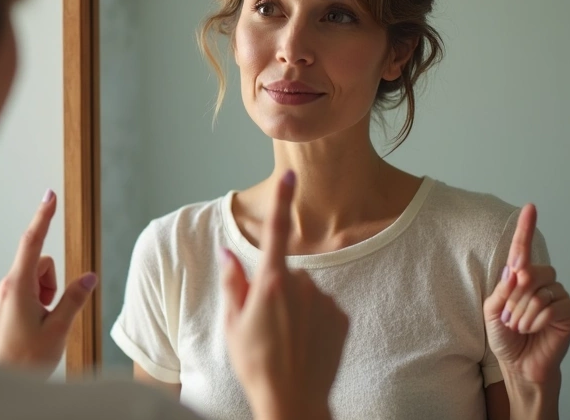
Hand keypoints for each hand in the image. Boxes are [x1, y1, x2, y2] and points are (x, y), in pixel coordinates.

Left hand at [0, 190, 97, 376]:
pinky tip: (32, 328)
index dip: (44, 216)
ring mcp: (0, 295)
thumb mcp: (57, 330)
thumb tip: (89, 276)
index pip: (33, 242)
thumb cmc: (24, 361)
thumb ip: (74, 299)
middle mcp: (4, 285)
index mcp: (17, 287)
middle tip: (51, 317)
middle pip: (40, 265)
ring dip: (45, 296)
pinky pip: (25, 291)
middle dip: (53, 283)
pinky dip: (36, 303)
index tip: (50, 195)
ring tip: (40, 326)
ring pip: (34, 279)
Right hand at [220, 171, 345, 419]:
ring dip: (295, 306)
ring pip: (306, 291)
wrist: (293, 402)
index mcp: (270, 283)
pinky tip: (303, 344)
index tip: (289, 172)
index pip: (274, 232)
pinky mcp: (341, 319)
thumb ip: (233, 281)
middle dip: (275, 288)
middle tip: (263, 323)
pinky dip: (313, 320)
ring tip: (284, 339)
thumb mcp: (232, 322)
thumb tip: (228, 253)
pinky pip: (323, 308)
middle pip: (285, 271)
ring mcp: (325, 302)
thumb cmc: (256, 364)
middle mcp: (302, 286)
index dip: (281, 200)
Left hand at [483, 204, 569, 387]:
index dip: (526, 228)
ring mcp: (558, 294)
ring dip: (523, 314)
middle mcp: (542, 281)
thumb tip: (516, 270)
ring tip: (520, 327)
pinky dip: (537, 321)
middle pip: (529, 273)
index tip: (530, 207)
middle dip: (513, 299)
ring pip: (538, 293)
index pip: (522, 250)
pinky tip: (534, 330)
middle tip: (510, 319)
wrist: (519, 363)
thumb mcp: (492, 312)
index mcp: (520, 277)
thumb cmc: (505, 336)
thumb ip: (501, 290)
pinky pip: (552, 307)